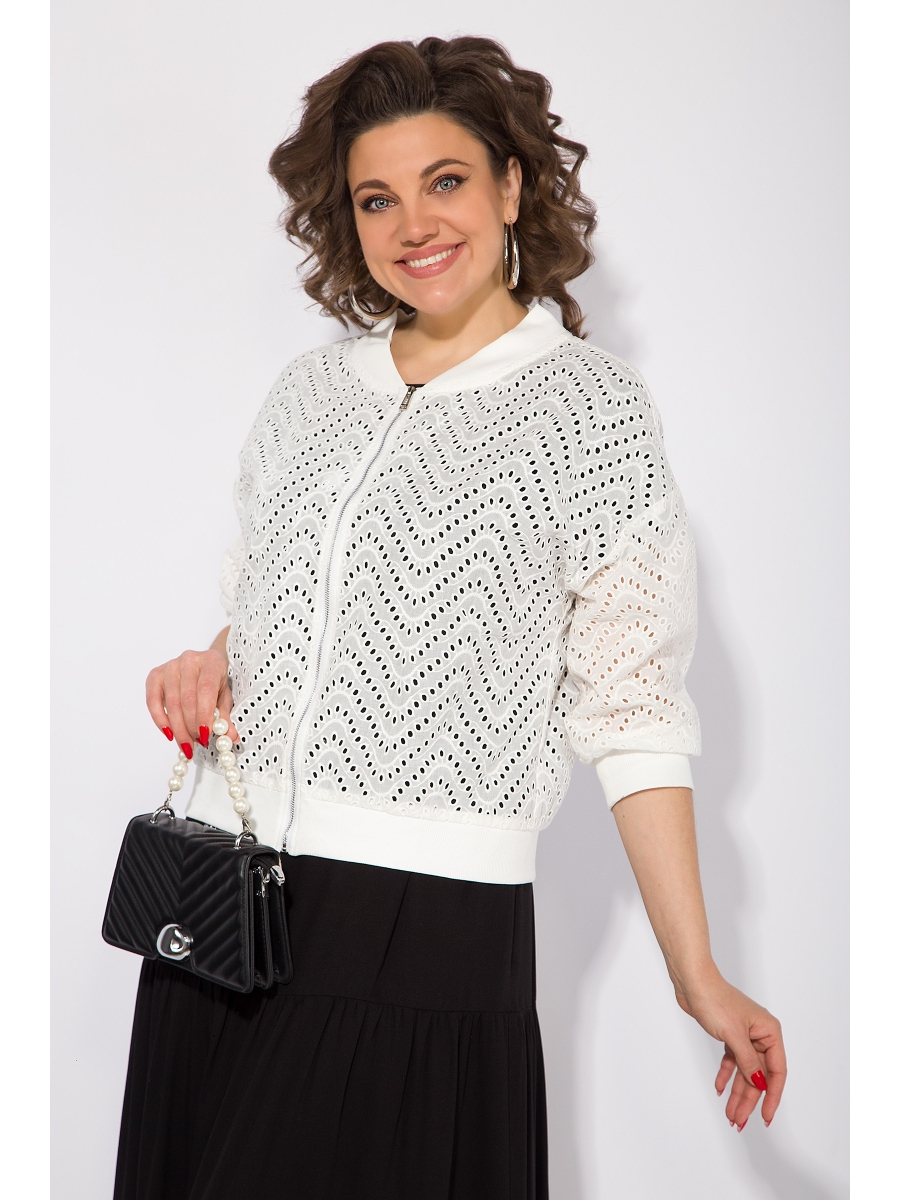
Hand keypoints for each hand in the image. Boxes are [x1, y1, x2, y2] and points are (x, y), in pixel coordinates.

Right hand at [146, 647, 238, 754]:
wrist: (204, 663)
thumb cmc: (215, 681)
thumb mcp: (224, 697)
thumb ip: (226, 717)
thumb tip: (231, 738)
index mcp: (211, 662)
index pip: (205, 689)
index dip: (204, 714)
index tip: (205, 735)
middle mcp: (189, 660)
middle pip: (187, 699)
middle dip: (191, 726)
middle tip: (197, 743)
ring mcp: (170, 666)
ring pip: (171, 703)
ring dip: (178, 728)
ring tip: (187, 743)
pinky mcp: (155, 675)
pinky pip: (153, 701)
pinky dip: (160, 720)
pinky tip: (169, 733)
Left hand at [677, 968, 785, 1129]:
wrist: (692, 982)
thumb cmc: (715, 1000)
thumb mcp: (734, 1035)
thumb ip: (748, 1062)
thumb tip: (760, 1084)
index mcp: (769, 1032)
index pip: (777, 1071)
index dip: (772, 1097)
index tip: (766, 1117)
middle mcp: (760, 1034)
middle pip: (759, 1075)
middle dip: (749, 1100)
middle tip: (738, 1121)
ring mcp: (744, 1035)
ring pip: (744, 1071)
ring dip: (736, 1092)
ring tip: (730, 1114)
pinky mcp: (729, 1035)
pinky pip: (732, 1061)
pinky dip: (726, 1075)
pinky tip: (719, 1089)